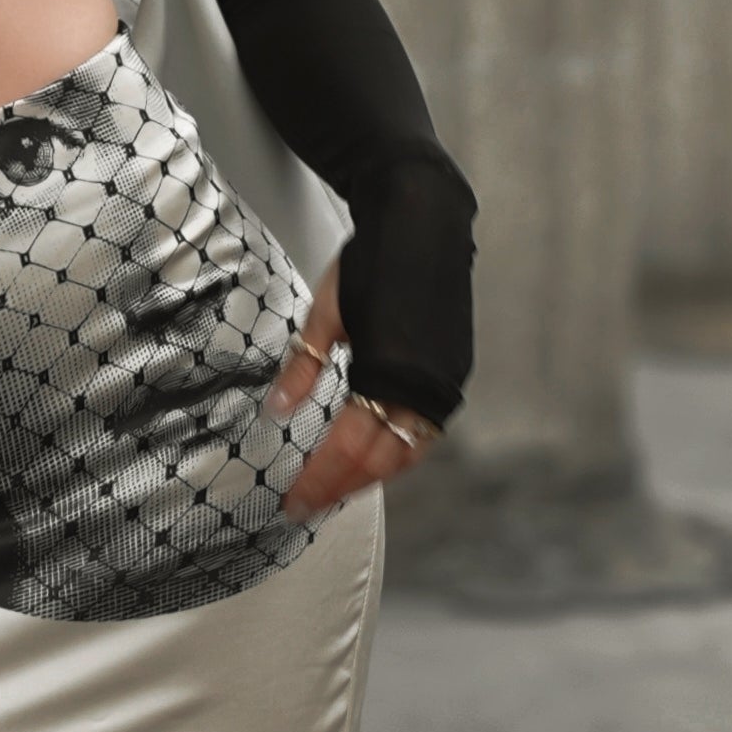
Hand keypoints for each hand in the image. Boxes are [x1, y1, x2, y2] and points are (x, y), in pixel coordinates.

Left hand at [273, 258, 443, 517]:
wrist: (424, 224)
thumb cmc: (370, 263)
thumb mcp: (323, 314)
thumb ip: (302, 369)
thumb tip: (277, 412)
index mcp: (388, 372)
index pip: (349, 449)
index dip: (320, 481)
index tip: (291, 503)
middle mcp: (424, 387)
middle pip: (382, 462)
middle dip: (342, 489)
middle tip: (307, 507)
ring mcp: (445, 383)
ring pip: (408, 453)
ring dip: (370, 477)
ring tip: (334, 490)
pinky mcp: (453, 374)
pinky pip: (424, 431)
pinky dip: (395, 452)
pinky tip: (371, 456)